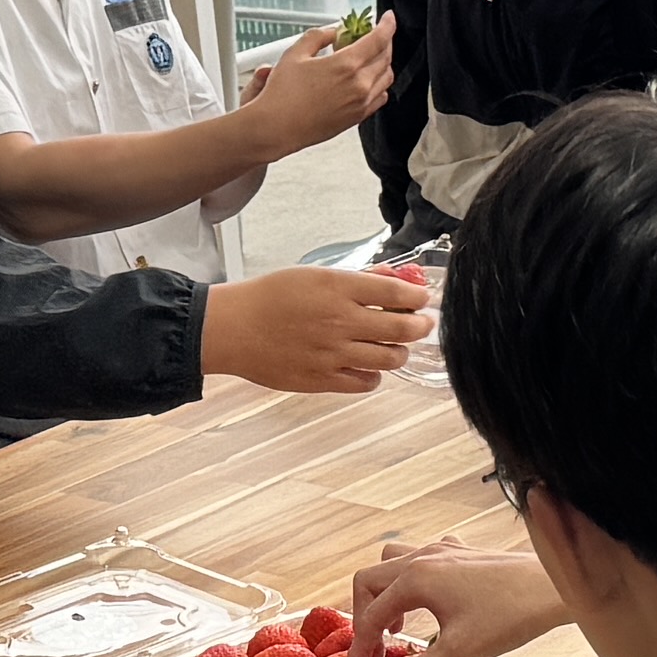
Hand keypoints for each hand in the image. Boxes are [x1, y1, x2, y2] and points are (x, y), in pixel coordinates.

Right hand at [202, 264, 431, 396]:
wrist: (233, 328)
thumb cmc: (269, 297)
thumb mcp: (314, 275)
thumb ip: (355, 280)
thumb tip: (390, 279)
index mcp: (339, 288)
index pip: (398, 294)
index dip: (419, 297)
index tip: (423, 299)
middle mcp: (341, 321)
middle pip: (403, 328)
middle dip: (421, 325)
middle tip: (422, 324)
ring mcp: (334, 353)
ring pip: (391, 358)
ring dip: (400, 351)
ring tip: (396, 346)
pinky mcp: (323, 379)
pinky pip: (366, 382)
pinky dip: (374, 375)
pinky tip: (367, 366)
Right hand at [238, 10, 402, 155]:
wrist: (277, 128)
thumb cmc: (282, 95)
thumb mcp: (295, 54)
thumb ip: (318, 36)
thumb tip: (332, 32)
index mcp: (346, 65)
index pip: (379, 39)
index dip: (387, 25)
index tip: (388, 19)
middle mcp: (359, 84)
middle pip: (386, 56)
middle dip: (384, 41)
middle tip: (374, 35)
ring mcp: (361, 103)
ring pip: (387, 77)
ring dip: (383, 62)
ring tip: (370, 57)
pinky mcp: (357, 117)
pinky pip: (380, 97)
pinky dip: (379, 84)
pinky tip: (367, 80)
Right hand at [352, 535, 558, 656]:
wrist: (553, 587)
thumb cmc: (510, 615)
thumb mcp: (459, 652)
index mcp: (415, 579)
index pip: (371, 617)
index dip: (359, 650)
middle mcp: (422, 557)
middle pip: (370, 580)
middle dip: (365, 616)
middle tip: (374, 650)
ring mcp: (443, 550)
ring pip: (393, 561)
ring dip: (385, 592)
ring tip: (398, 625)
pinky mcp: (463, 552)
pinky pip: (422, 558)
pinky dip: (413, 580)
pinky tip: (432, 601)